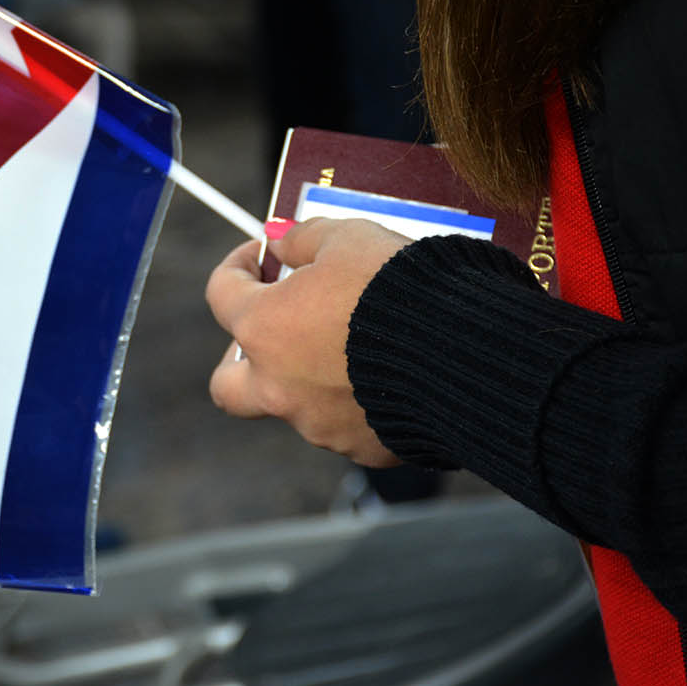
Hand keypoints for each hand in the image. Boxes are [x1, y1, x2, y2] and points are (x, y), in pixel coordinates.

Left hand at [205, 218, 411, 466]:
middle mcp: (277, 385)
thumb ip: (303, 239)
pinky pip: (347, 425)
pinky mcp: (361, 448)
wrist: (465, 350)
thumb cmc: (398, 286)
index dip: (238, 266)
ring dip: (308, 377)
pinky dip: (356, 402)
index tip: (262, 255)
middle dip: (239, 357)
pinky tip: (388, 375)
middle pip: (228, 385)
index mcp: (263, 328)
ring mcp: (317, 424)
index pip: (221, 294)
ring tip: (351, 344)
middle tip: (271, 330)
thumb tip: (282, 244)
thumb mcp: (347, 237)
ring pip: (293, 405)